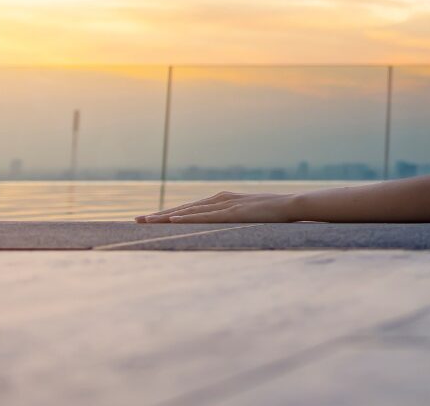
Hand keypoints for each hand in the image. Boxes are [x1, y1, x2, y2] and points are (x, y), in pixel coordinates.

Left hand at [136, 191, 297, 223]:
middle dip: (159, 215)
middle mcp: (220, 199)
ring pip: (189, 211)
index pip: (190, 209)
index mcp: (223, 200)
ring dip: (166, 216)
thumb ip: (237, 219)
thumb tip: (229, 230)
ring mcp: (225, 204)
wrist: (293, 205)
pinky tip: (172, 221)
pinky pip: (204, 216)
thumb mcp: (251, 215)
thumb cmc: (275, 213)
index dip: (169, 214)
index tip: (150, 220)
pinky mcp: (233, 212)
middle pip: (183, 208)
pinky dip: (186, 218)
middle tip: (136, 221)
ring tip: (146, 222)